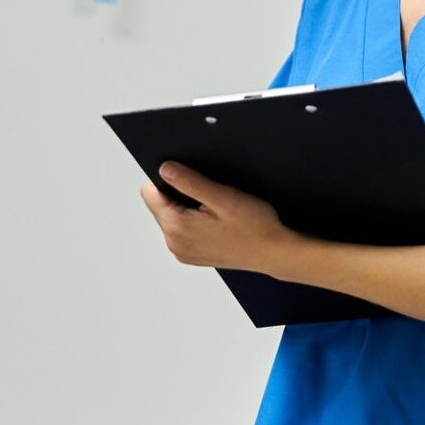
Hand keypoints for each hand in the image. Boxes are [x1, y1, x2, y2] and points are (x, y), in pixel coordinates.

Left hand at [139, 161, 293, 274]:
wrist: (273, 252)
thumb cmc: (254, 227)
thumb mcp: (223, 197)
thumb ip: (190, 182)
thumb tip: (165, 169)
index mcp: (176, 227)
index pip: (150, 193)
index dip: (170, 180)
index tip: (193, 180)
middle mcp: (174, 243)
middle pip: (161, 205)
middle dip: (180, 195)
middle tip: (212, 197)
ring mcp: (182, 251)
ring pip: (172, 217)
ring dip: (188, 209)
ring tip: (217, 211)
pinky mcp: (192, 255)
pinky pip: (183, 230)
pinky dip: (195, 222)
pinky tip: (217, 223)